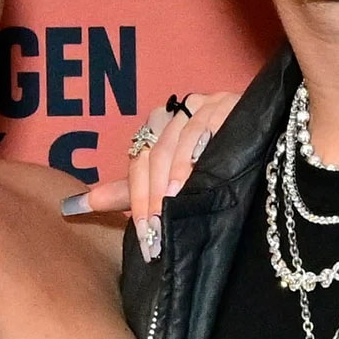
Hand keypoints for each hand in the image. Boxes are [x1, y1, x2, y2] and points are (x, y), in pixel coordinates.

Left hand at [63, 92, 239, 260]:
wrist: (266, 148)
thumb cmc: (213, 168)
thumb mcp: (166, 182)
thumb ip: (126, 193)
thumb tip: (73, 207)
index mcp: (159, 125)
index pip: (139, 161)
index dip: (137, 198)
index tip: (144, 235)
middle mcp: (178, 111)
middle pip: (155, 154)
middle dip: (152, 197)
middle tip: (156, 233)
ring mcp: (203, 104)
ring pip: (176, 143)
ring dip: (171, 181)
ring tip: (170, 212)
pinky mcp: (227, 103)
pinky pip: (205, 129)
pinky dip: (196, 157)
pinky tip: (195, 181)